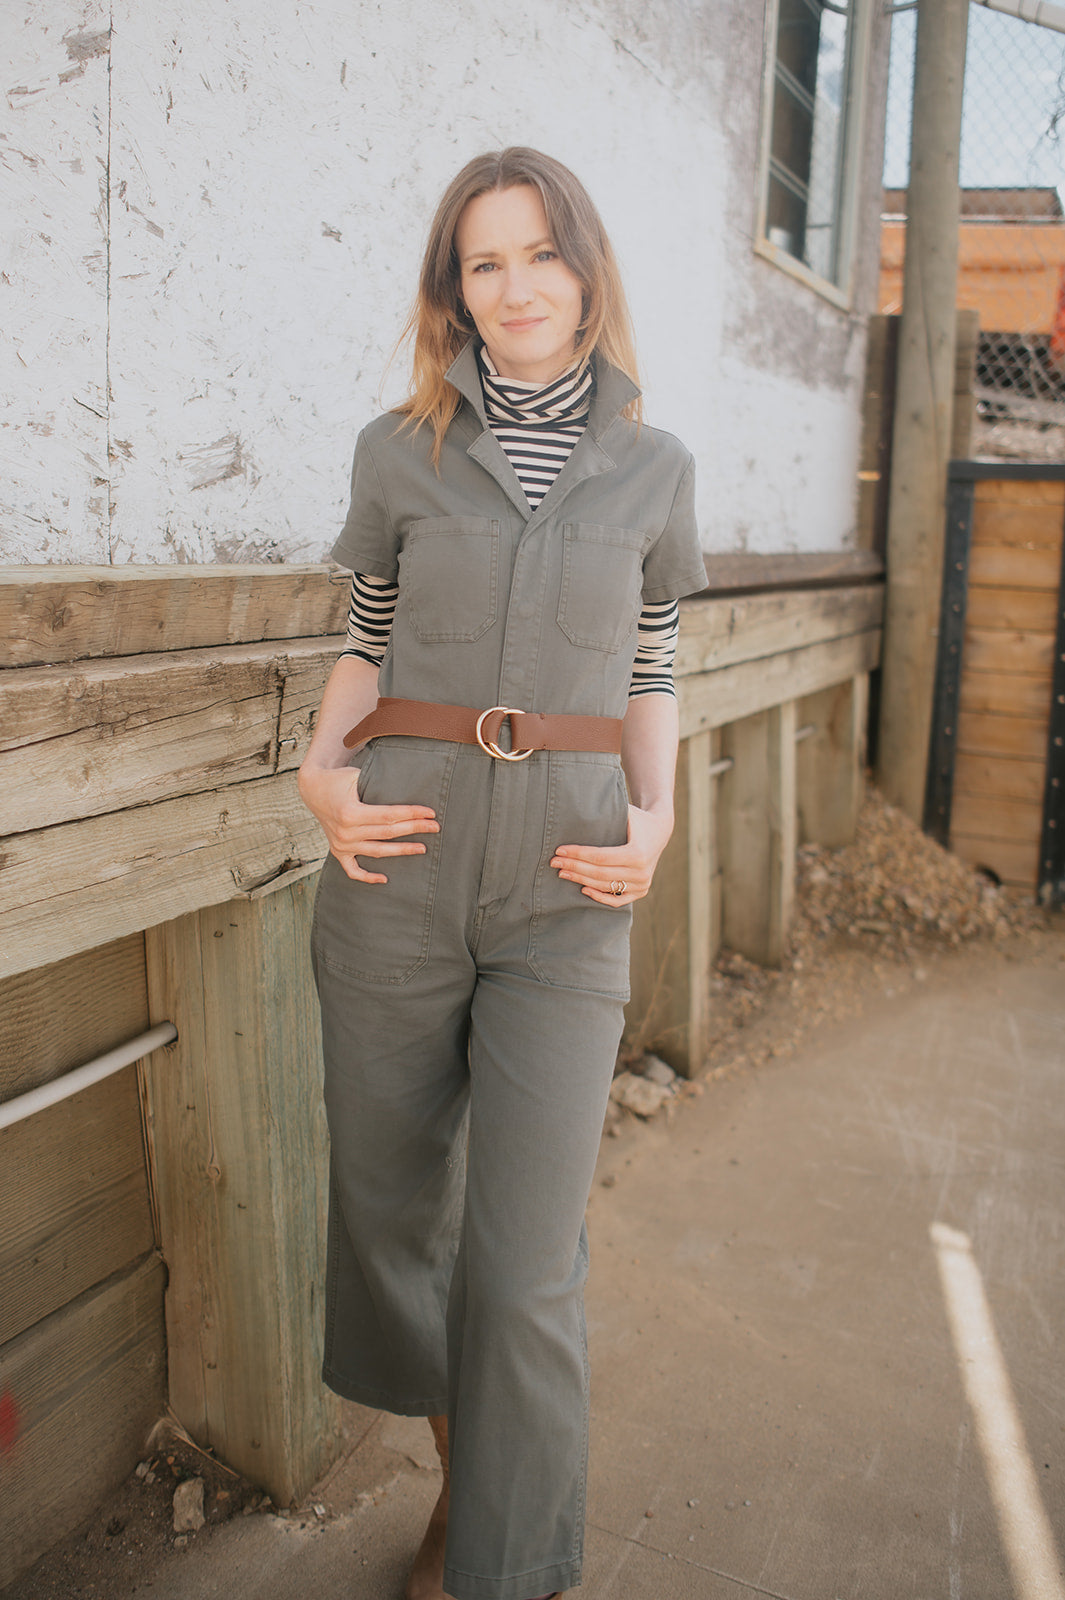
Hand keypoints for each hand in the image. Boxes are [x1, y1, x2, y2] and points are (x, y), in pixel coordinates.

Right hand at [297, 763, 437, 883]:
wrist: (312, 788)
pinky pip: (353, 870)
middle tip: (435, 827)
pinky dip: (367, 877)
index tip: (431, 813)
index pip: (389, 816)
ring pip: (378, 851)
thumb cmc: (338, 779)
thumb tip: (410, 785)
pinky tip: (385, 879)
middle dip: (414, 829)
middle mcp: (346, 832)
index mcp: (351, 813)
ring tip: (422, 848)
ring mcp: (341, 844)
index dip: (412, 814)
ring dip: (401, 851)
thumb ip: (378, 783)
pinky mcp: (338, 851)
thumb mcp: (356, 775)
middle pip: (388, 833)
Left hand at [550, 803, 672, 907]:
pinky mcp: (641, 891)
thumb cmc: (637, 818)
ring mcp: (642, 884)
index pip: (600, 857)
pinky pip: (617, 900)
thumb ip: (607, 810)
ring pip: (605, 886)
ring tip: (562, 872)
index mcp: (637, 853)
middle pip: (599, 873)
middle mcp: (641, 872)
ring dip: (581, 880)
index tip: (559, 850)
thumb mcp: (626, 811)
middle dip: (574, 867)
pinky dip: (599, 896)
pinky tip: (582, 889)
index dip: (578, 855)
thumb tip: (577, 806)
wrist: (660, 831)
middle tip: (554, 862)